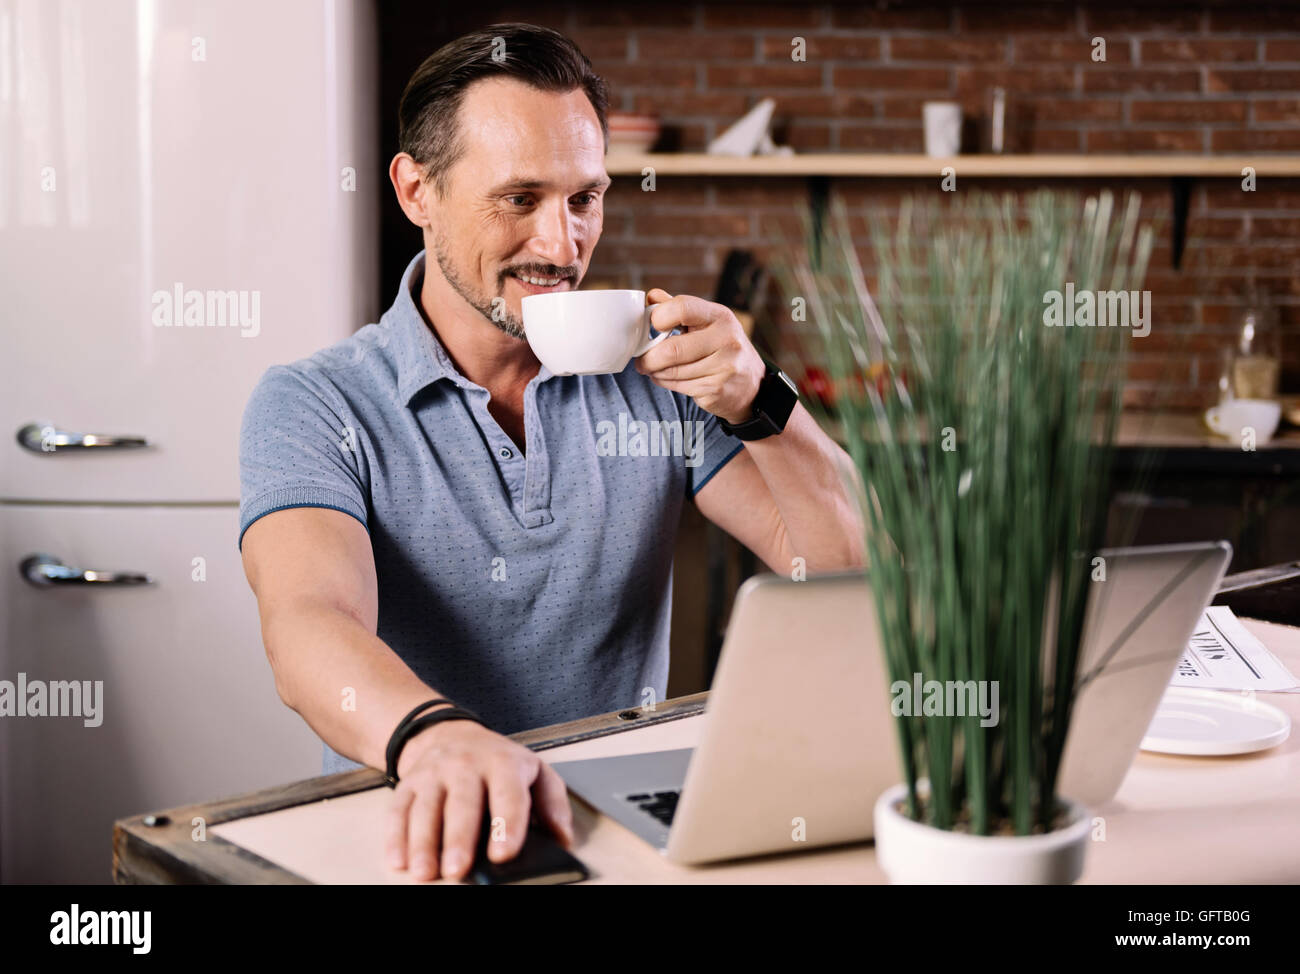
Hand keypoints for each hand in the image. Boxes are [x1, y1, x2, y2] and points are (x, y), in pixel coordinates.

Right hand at [384, 718, 573, 881]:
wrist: (451, 733)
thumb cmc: (499, 763)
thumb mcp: (535, 771)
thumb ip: (552, 804)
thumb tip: (563, 840)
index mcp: (503, 763)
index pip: (508, 794)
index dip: (506, 824)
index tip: (504, 854)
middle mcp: (466, 764)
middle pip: (462, 803)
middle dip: (459, 838)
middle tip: (458, 870)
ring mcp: (434, 773)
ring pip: (426, 808)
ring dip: (423, 842)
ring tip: (425, 872)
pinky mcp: (409, 783)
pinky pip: (399, 810)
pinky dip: (396, 837)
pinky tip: (398, 860)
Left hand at [635, 288, 765, 424]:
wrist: (750, 384)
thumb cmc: (721, 348)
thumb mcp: (707, 323)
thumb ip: (678, 309)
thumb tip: (651, 297)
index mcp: (720, 316)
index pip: (682, 307)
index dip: (658, 317)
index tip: (652, 326)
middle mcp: (726, 339)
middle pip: (672, 349)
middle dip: (649, 357)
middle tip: (641, 360)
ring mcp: (724, 367)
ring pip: (672, 371)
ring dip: (655, 372)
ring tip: (654, 369)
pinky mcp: (718, 390)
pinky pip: (679, 387)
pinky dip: (666, 383)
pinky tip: (668, 379)